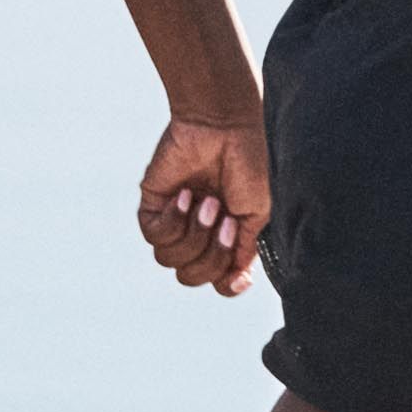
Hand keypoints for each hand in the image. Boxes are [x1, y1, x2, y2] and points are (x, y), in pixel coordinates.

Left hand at [137, 109, 269, 294]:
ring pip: (169, 260)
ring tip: (207, 201)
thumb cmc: (250, 164)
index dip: (226, 285)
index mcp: (227, 236)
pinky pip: (154, 235)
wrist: (226, 125)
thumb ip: (245, 251)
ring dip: (194, 234)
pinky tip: (186, 195)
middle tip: (226, 218)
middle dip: (212, 254)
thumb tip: (235, 280)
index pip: (218, 280)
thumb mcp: (258, 214)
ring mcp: (175, 219)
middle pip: (191, 276)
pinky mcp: (153, 204)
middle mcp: (199, 231)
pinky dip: (174, 219)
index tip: (240, 276)